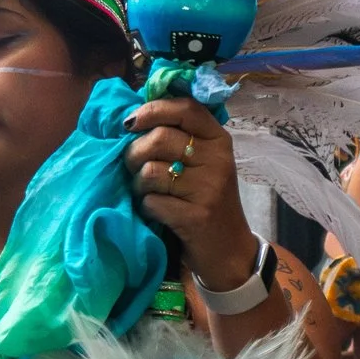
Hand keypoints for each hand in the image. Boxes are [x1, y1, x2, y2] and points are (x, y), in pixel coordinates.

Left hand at [124, 95, 258, 290]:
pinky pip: (151, 201)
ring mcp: (209, 189)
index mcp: (218, 140)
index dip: (152, 110)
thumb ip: (178, 137)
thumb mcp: (203, 162)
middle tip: (132, 167)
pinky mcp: (196, 216)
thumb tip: (133, 116)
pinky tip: (156, 211)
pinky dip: (146, 207)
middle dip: (134, 153)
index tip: (130, 123)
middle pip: (159, 138)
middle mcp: (218, 160)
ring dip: (138, 183)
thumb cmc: (205, 199)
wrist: (228, 249)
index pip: (185, 109)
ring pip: (151, 171)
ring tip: (146, 191)